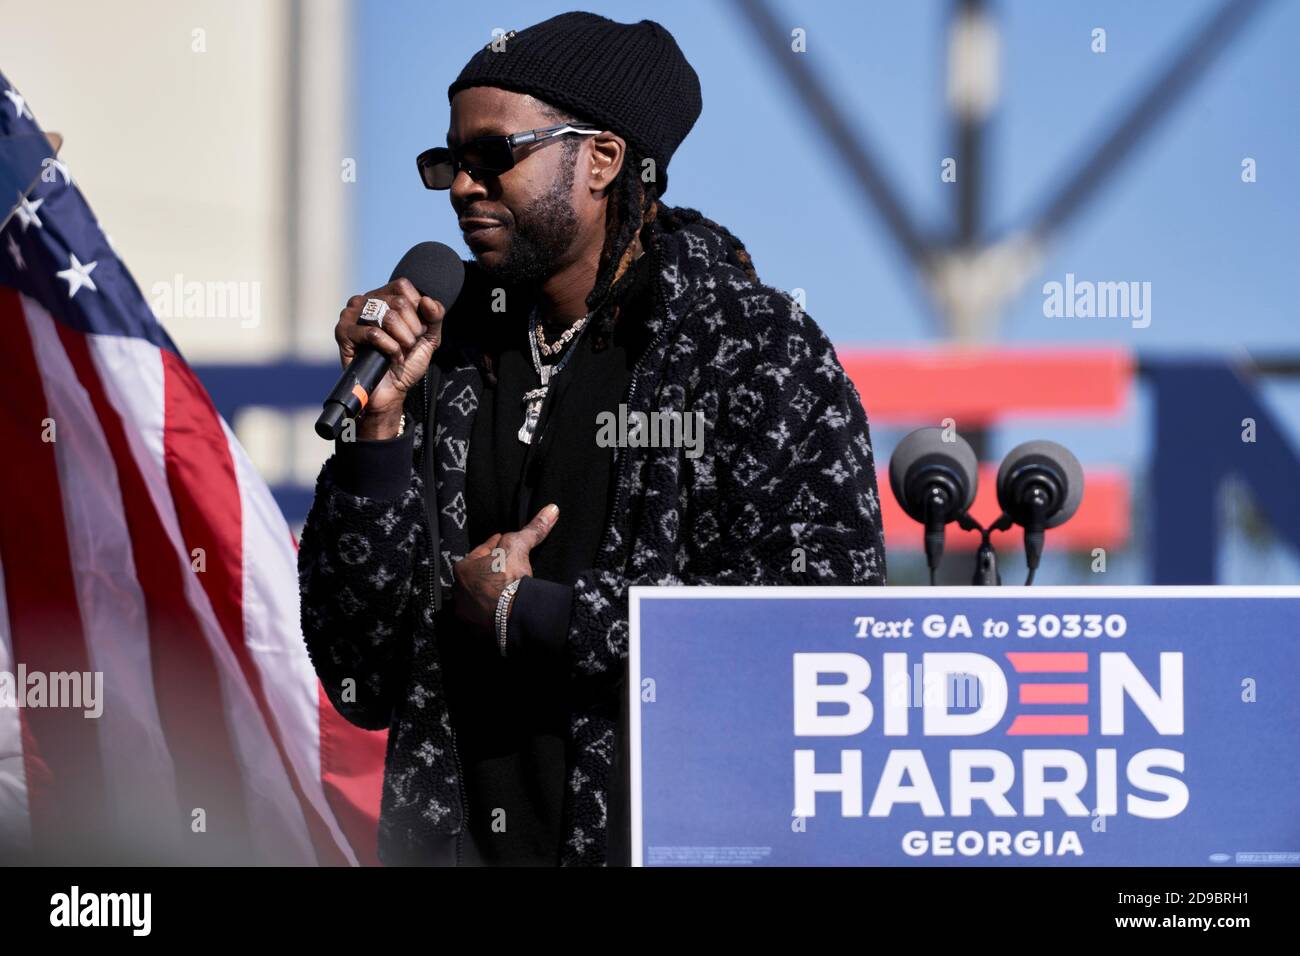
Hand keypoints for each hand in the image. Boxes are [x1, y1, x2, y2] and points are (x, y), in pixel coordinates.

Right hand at [334, 278, 446, 438]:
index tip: (417, 330)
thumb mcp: (429, 337)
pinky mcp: (343, 332)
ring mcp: (351, 315)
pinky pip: (373, 333)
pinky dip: (389, 348)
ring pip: (387, 316)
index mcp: (383, 296)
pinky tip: (390, 357)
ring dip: (403, 339)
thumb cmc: (407, 361)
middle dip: (412, 329)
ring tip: (400, 350)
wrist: (392, 390)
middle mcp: (365, 301)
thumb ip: (435, 316)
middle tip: (408, 344)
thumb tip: (427, 300)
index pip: (403, 286)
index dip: (417, 309)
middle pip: (398, 302)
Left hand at [452, 504, 559, 633]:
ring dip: (491, 592)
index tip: (504, 542)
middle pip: (478, 576)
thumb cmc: (509, 577)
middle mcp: (458, 592)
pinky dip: (493, 611)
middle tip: (506, 566)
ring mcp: (466, 614)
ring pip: (480, 597)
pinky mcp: (476, 632)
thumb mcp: (519, 545)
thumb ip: (533, 528)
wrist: (513, 616)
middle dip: (490, 570)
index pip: (480, 552)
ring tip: (507, 588)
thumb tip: (552, 508)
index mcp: (462, 569)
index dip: (494, 545)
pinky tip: (505, 608)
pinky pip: (485, 617)